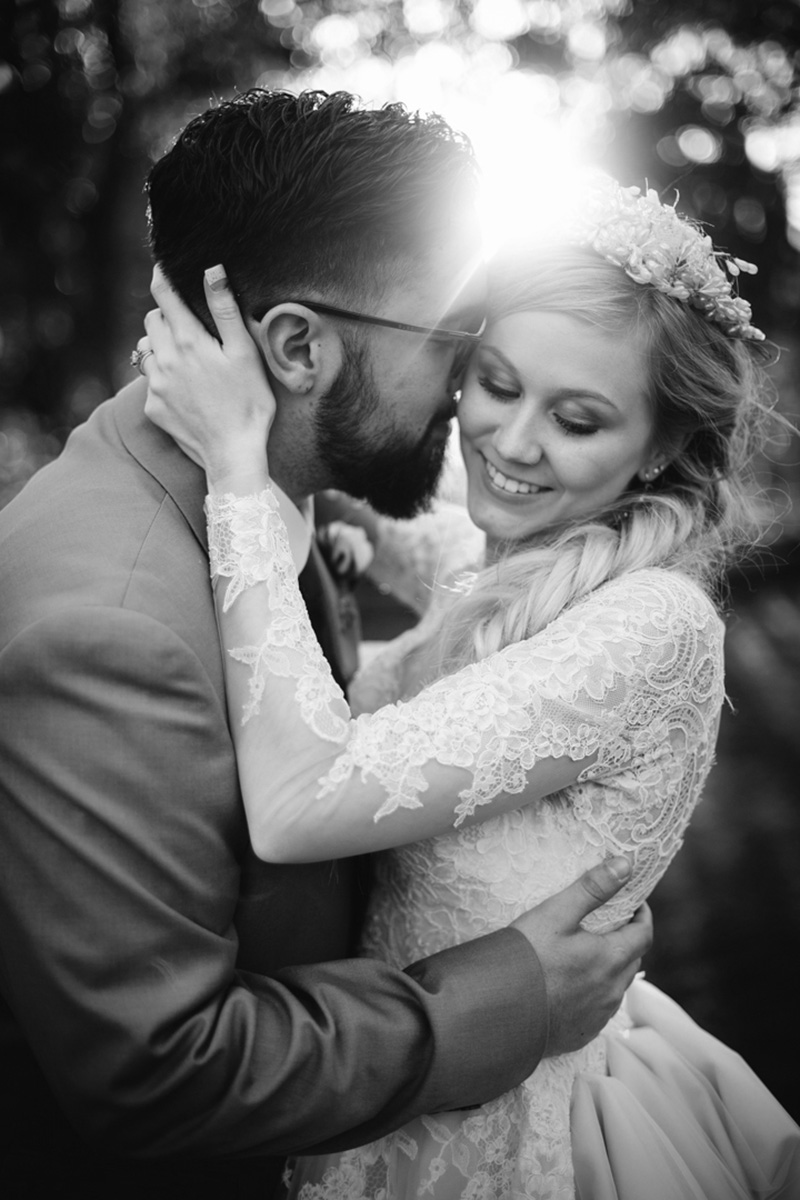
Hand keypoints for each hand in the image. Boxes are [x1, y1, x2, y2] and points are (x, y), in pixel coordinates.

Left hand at [142, 264, 275, 487]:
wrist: (233, 454)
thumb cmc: (249, 403)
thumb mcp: (245, 353)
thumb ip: (225, 310)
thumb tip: (212, 270)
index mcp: (188, 341)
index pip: (164, 295)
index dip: (162, 276)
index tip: (164, 268)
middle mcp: (165, 359)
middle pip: (152, 319)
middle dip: (166, 314)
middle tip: (190, 324)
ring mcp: (155, 385)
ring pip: (146, 348)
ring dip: (161, 344)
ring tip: (187, 356)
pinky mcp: (152, 407)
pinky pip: (149, 379)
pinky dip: (162, 375)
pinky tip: (186, 388)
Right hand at [511, 857, 652, 1055]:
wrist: (497, 1009)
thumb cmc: (526, 957)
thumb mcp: (556, 913)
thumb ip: (593, 888)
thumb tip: (626, 866)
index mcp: (610, 959)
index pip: (644, 934)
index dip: (642, 916)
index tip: (634, 903)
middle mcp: (611, 992)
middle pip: (632, 960)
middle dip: (626, 940)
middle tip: (609, 924)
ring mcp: (597, 1016)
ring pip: (617, 986)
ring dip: (611, 968)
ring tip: (588, 953)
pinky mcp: (582, 1032)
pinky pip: (600, 1009)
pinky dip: (595, 993)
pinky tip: (572, 985)